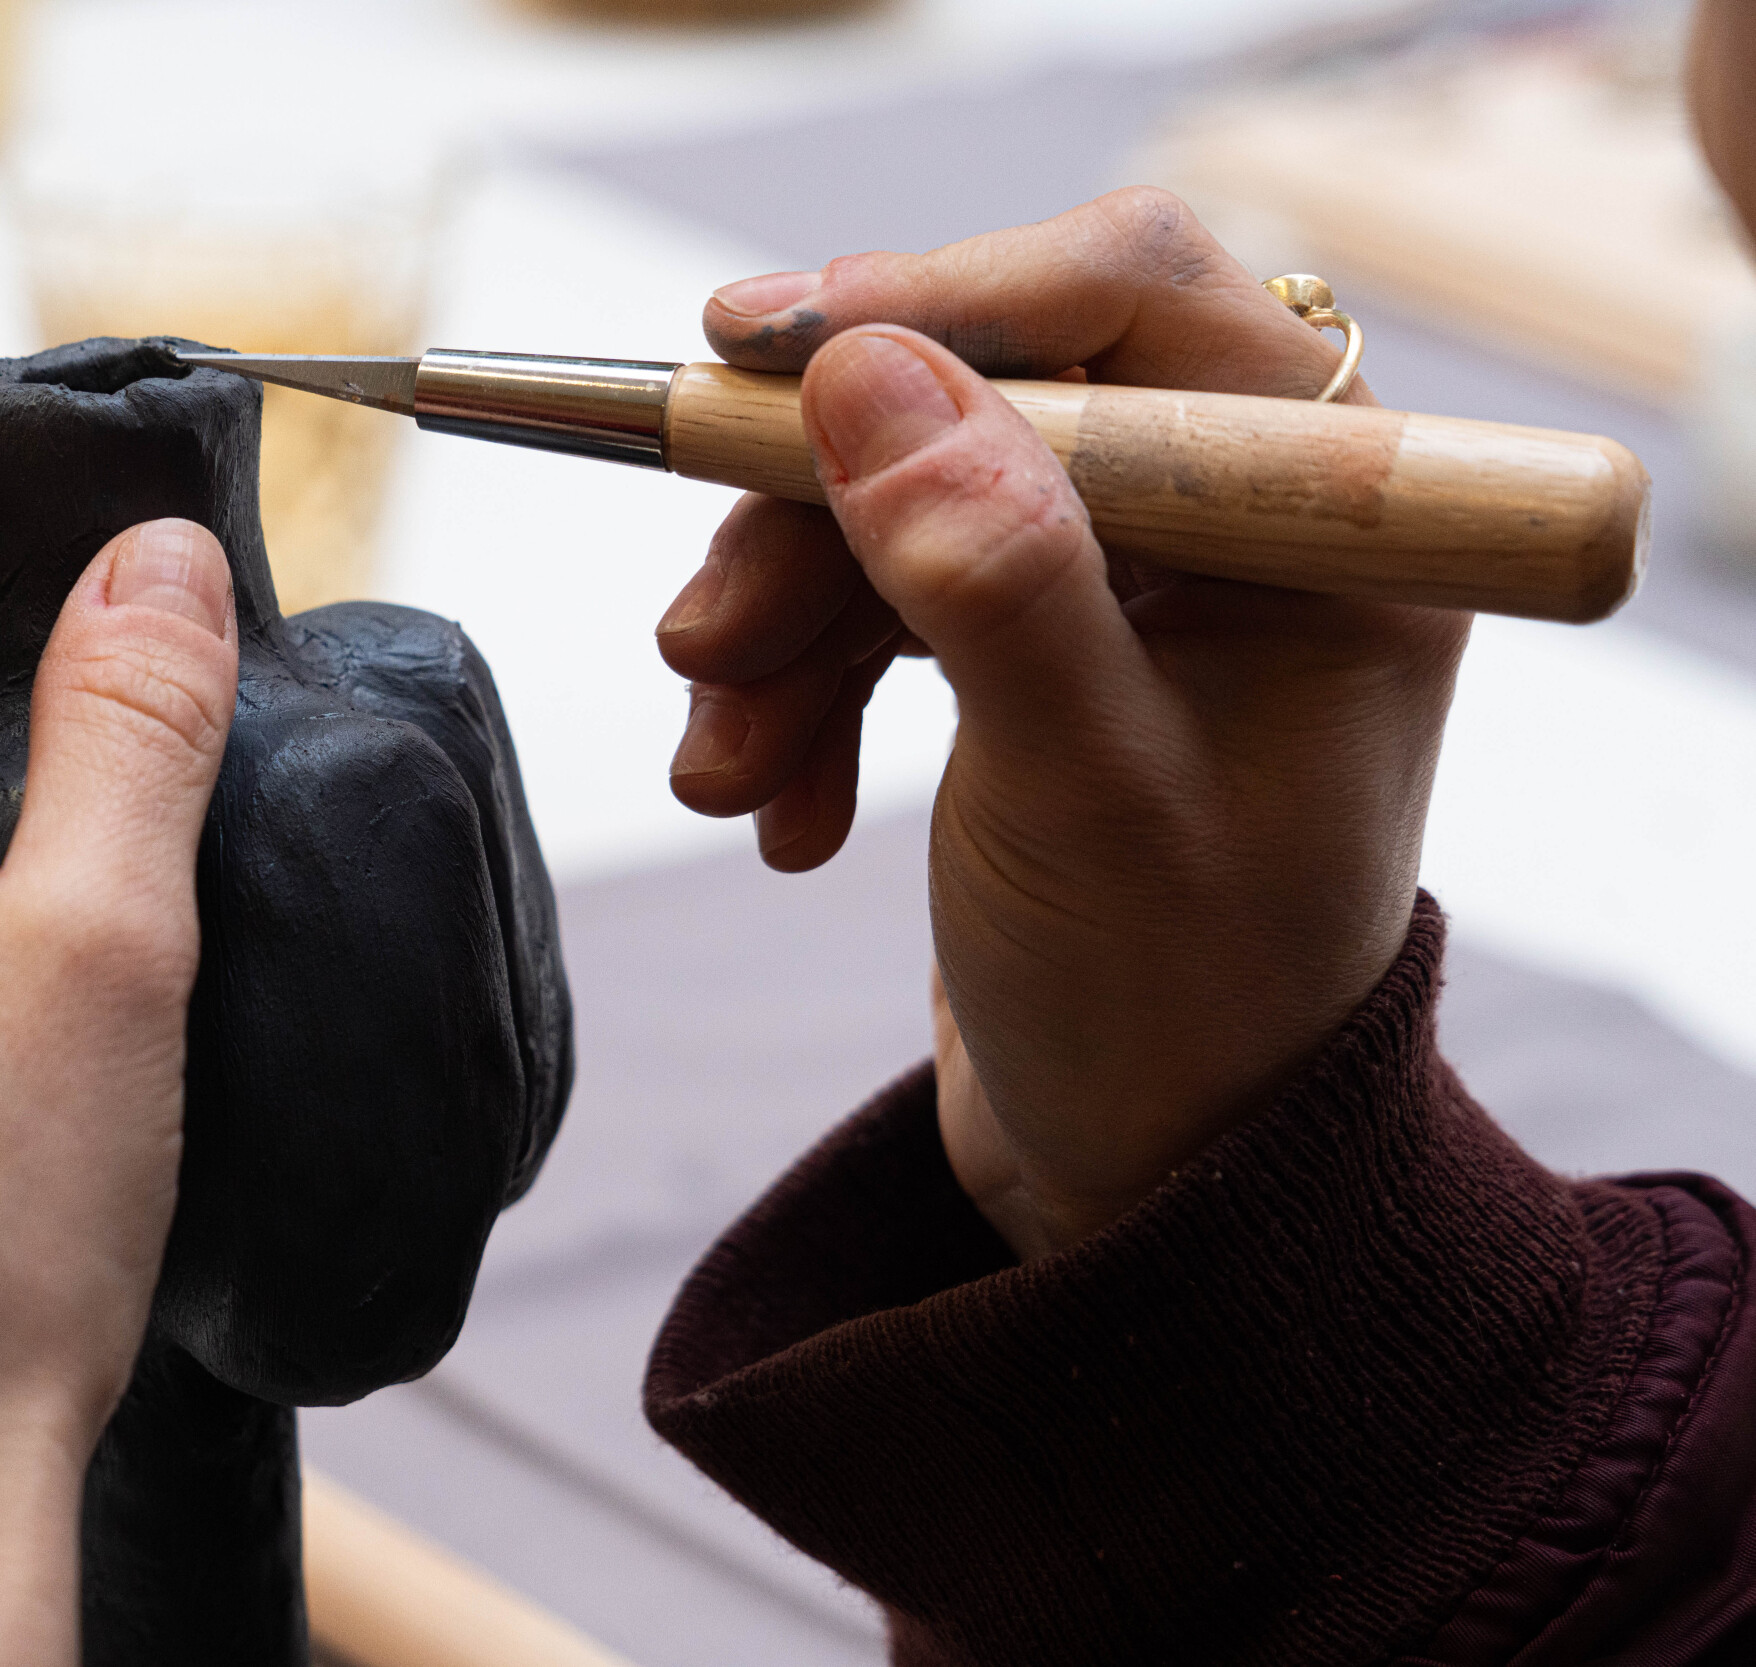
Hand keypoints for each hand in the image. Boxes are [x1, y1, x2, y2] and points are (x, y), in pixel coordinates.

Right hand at [659, 189, 1466, 1258]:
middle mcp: (1238, 530)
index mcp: (1327, 529)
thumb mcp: (1079, 796)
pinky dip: (804, 687)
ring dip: (783, 626)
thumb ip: (989, 575)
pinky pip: (886, 600)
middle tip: (702, 637)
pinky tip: (775, 803)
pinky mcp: (1043, 653)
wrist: (1151, 1187)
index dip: (937, 300)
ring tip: (724, 770)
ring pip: (906, 503)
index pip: (1132, 302)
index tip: (752, 351)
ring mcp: (1135, 590)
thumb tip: (863, 370)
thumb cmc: (1173, 1015)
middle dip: (817, 518)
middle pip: (983, 402)